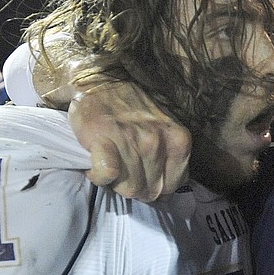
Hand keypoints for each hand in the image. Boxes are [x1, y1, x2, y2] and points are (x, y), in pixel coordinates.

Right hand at [69, 81, 190, 200]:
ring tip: (109, 164)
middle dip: (135, 187)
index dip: (154, 187)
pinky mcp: (105, 140)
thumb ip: (171, 158)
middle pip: (148, 192)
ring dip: (115, 182)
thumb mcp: (165, 130)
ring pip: (128, 187)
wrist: (102, 79)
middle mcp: (158, 142)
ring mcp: (133, 141)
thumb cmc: (133, 109)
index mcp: (179, 141)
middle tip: (123, 170)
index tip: (141, 176)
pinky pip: (108, 175)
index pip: (171, 188)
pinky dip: (99, 177)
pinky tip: (95, 166)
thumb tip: (165, 196)